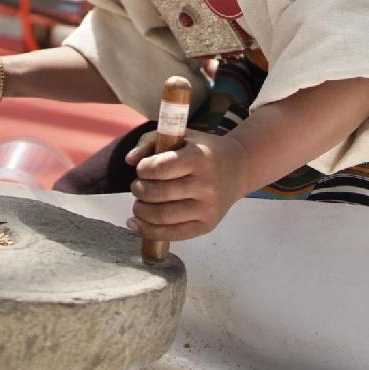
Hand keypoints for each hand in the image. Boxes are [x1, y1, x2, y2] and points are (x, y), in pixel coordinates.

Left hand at [125, 129, 248, 241]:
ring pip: (162, 217)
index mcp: (199, 158)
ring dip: (141, 211)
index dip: (143, 169)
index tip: (142, 168)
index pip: (160, 168)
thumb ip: (150, 141)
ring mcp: (207, 208)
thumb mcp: (180, 135)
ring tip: (139, 203)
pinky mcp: (207, 226)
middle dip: (139, 190)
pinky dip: (148, 231)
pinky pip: (173, 234)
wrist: (238, 167)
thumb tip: (129, 161)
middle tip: (138, 186)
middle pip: (159, 194)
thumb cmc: (203, 150)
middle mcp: (205, 184)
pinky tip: (136, 223)